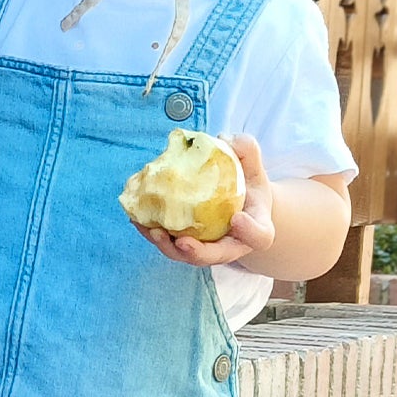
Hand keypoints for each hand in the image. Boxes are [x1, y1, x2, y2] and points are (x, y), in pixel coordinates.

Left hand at [136, 133, 275, 267]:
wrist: (237, 202)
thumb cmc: (247, 184)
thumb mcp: (253, 166)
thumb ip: (246, 150)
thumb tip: (224, 140)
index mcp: (256, 228)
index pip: (259, 236)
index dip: (249, 231)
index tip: (237, 219)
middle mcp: (232, 244)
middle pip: (216, 256)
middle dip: (198, 252)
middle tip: (182, 242)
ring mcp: (208, 247)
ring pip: (187, 255)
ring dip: (167, 246)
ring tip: (152, 231)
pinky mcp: (186, 244)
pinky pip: (169, 243)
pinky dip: (152, 233)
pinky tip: (137, 219)